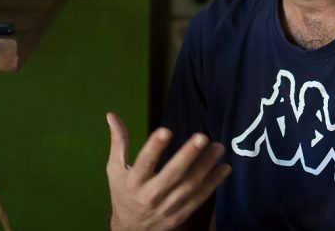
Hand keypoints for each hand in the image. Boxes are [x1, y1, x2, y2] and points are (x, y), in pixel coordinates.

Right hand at [106, 112, 230, 230]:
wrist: (131, 230)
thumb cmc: (123, 193)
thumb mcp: (115, 169)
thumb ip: (118, 142)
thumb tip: (111, 115)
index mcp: (133, 182)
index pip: (144, 163)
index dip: (155, 147)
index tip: (166, 130)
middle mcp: (150, 196)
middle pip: (171, 175)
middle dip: (188, 156)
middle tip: (202, 137)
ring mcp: (167, 207)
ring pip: (189, 186)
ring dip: (206, 166)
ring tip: (218, 147)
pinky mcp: (180, 215)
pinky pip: (200, 198)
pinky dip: (213, 183)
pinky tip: (224, 168)